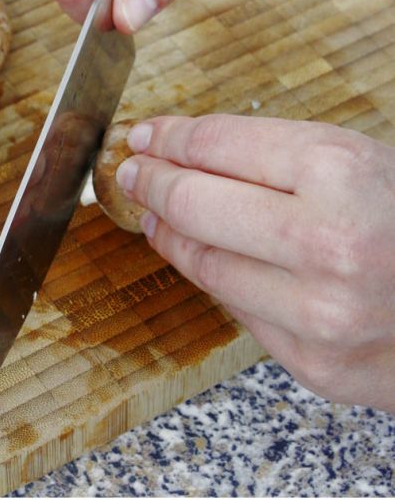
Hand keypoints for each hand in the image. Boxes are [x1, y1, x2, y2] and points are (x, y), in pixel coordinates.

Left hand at [115, 113, 394, 410]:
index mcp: (343, 174)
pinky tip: (210, 257)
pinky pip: (241, 312)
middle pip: (195, 205)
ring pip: (205, 266)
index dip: (170, 137)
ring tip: (160, 211)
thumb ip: (278, 156)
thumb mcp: (366, 160)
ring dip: (172, 235)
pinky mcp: (315, 364)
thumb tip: (181, 147)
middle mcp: (326, 246)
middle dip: (153, 182)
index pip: (217, 146)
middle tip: (134, 170)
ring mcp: (318, 314)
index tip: (147, 134)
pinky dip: (219, 280)